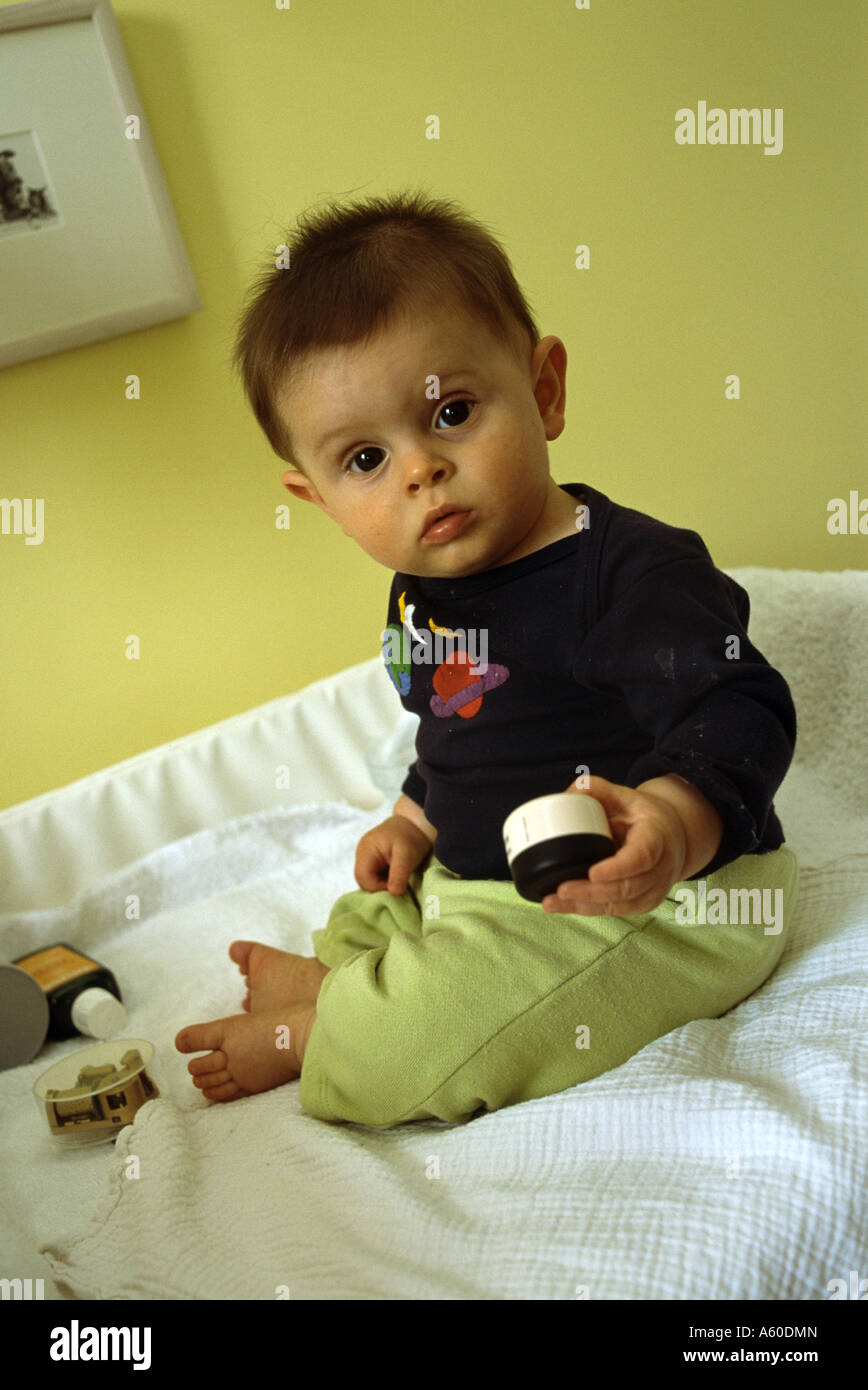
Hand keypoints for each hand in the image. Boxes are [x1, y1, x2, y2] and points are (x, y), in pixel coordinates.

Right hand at [354, 815, 433, 894]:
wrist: (416, 824)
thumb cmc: (412, 837)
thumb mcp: (407, 855)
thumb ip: (399, 874)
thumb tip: (393, 893)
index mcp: (366, 849)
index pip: (363, 877)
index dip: (378, 887)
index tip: (396, 886)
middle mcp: (362, 853)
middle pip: (363, 880)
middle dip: (379, 887)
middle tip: (398, 884)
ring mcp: (366, 856)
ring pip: (368, 880)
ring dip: (382, 885)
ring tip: (398, 879)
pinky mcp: (372, 860)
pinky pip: (373, 876)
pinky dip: (383, 880)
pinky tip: (395, 877)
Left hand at [542, 774, 688, 916]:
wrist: (669, 835)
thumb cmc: (641, 815)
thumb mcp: (624, 796)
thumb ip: (597, 789)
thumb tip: (568, 794)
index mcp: (657, 837)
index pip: (642, 857)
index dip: (618, 868)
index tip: (593, 873)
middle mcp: (661, 867)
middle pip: (628, 887)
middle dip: (593, 892)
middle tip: (562, 888)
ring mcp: (655, 888)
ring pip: (621, 905)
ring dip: (585, 906)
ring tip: (552, 902)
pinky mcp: (644, 902)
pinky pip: (617, 911)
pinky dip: (589, 910)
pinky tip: (563, 906)